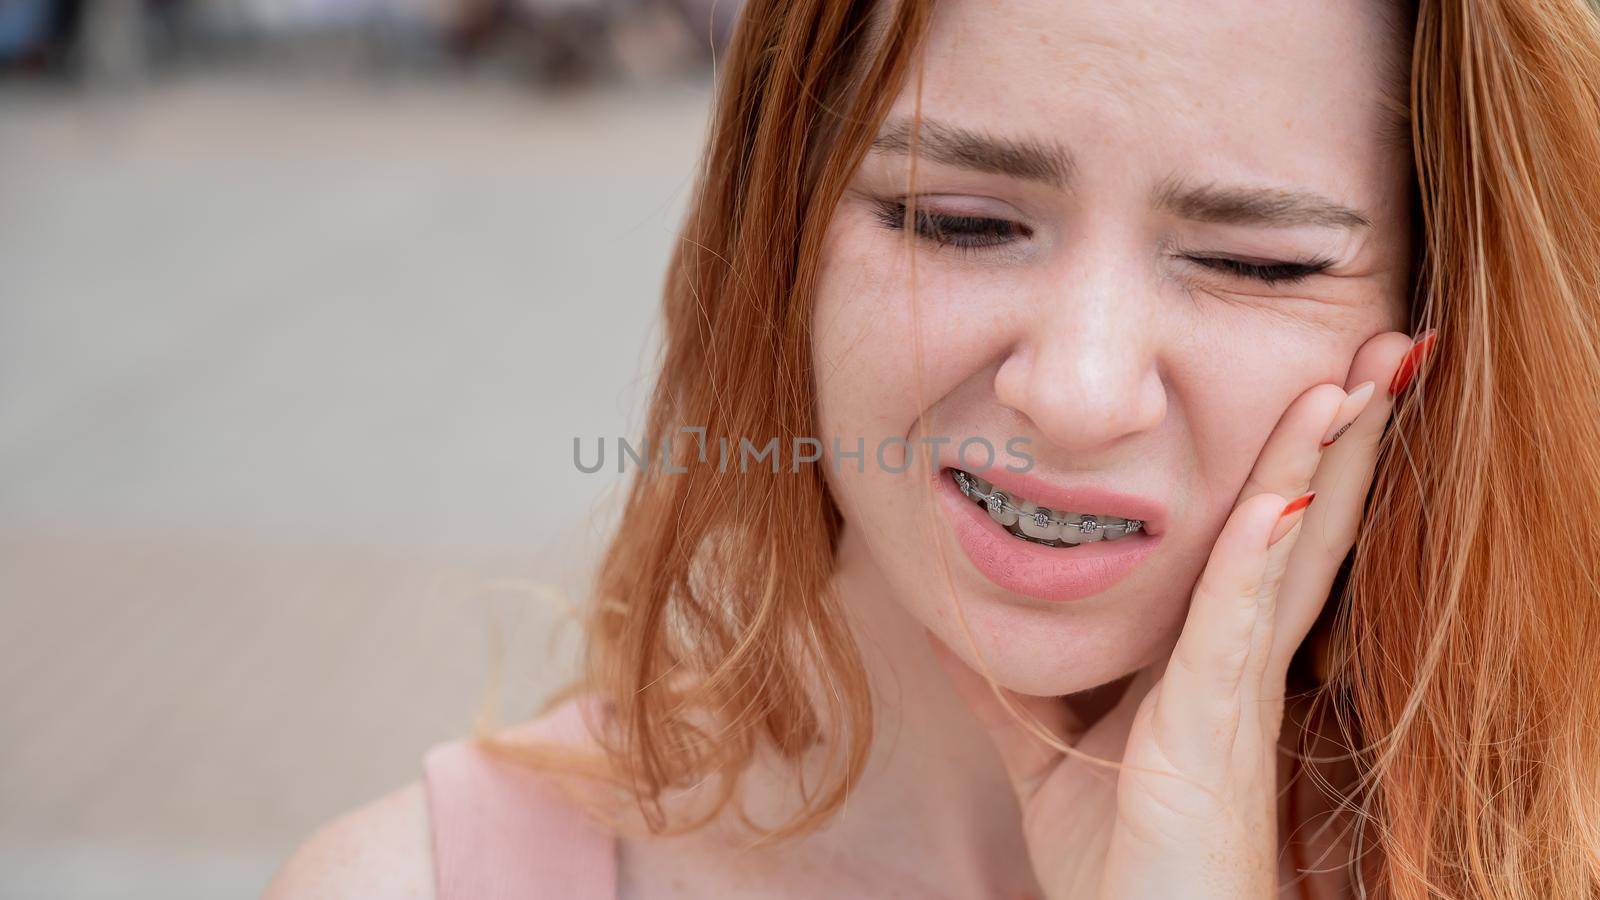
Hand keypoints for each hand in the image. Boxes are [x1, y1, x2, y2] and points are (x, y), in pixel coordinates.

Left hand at [930, 329, 1432, 898]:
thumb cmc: (1121, 861)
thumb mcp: (1048, 754)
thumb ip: (1008, 689)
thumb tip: (944, 628)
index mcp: (1210, 657)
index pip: (1263, 534)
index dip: (1295, 457)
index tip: (1324, 377)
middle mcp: (1242, 661)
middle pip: (1301, 522)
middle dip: (1340, 433)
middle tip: (1382, 344)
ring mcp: (1238, 691)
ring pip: (1290, 553)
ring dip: (1323, 464)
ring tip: (1359, 379)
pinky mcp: (1216, 729)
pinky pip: (1240, 630)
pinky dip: (1259, 558)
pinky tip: (1278, 498)